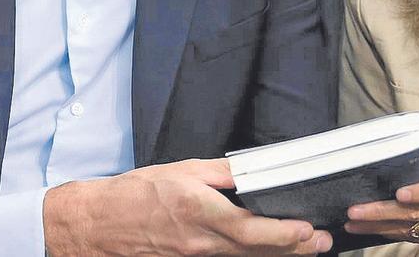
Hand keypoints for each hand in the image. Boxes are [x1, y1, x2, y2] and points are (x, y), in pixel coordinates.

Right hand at [43, 158, 332, 255]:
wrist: (96, 224)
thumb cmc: (136, 193)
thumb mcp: (181, 170)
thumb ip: (221, 173)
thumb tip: (252, 171)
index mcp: (198, 211)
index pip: (250, 228)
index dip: (284, 232)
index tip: (308, 228)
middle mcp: (199, 242)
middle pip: (256, 250)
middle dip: (294, 248)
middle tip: (322, 242)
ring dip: (277, 255)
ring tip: (307, 248)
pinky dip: (249, 256)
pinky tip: (264, 251)